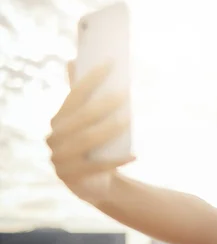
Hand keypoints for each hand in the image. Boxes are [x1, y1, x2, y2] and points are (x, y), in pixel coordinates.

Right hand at [46, 61, 134, 204]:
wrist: (96, 183)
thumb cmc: (95, 146)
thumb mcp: (90, 122)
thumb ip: (82, 96)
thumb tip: (73, 60)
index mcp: (58, 120)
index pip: (75, 95)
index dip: (91, 78)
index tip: (111, 62)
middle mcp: (54, 137)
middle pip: (82, 117)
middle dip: (104, 103)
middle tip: (125, 93)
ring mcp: (59, 158)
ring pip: (87, 140)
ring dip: (109, 128)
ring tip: (130, 119)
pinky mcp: (71, 178)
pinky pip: (97, 167)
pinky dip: (117, 161)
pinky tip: (134, 155)